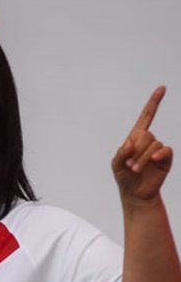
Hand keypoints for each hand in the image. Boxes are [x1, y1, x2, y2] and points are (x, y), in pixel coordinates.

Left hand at [112, 86, 173, 203]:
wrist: (135, 193)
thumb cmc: (124, 177)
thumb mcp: (116, 165)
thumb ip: (120, 153)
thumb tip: (129, 144)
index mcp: (135, 138)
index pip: (146, 116)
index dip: (154, 102)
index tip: (162, 88)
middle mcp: (148, 141)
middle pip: (146, 134)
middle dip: (136, 150)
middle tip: (130, 165)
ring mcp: (157, 149)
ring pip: (153, 144)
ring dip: (142, 158)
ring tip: (135, 169)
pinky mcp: (165, 158)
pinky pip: (165, 150)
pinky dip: (158, 154)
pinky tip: (154, 160)